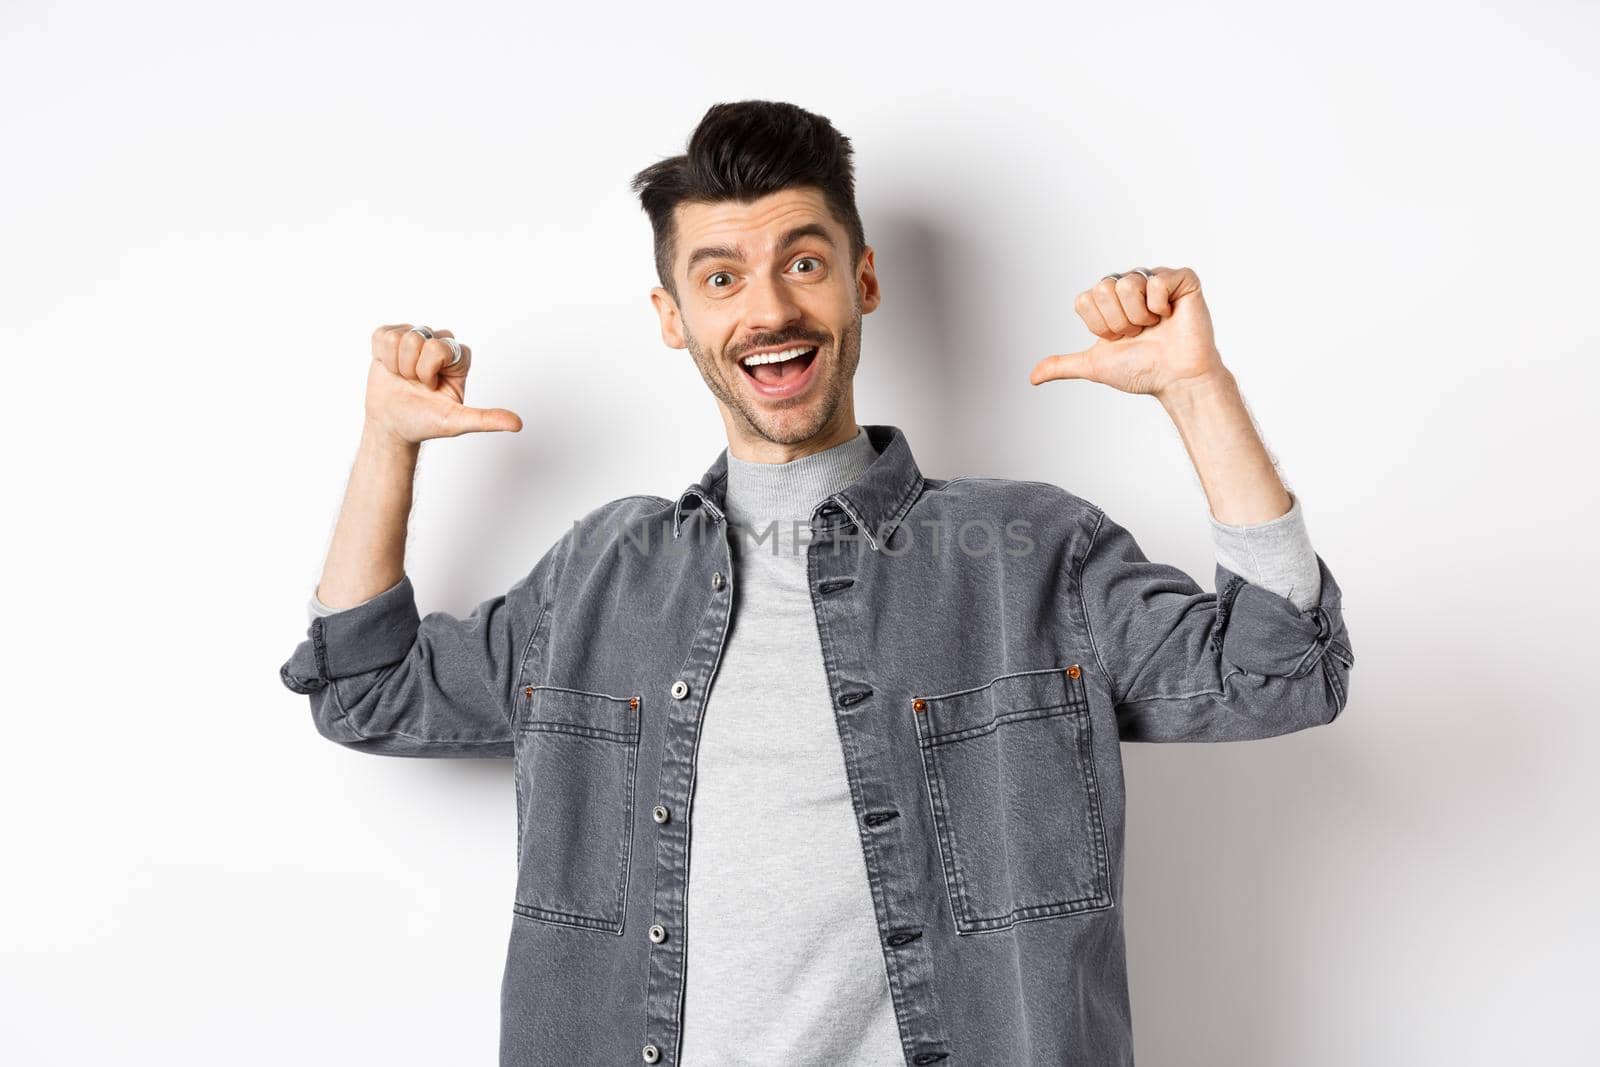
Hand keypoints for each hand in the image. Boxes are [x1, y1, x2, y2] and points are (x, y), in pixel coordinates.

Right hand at [364, 323, 522, 444]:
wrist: (393, 425)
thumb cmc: (425, 422)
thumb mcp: (456, 422)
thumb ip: (486, 419)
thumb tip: (518, 424)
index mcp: (459, 358)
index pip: (440, 348)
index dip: (428, 370)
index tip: (431, 388)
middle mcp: (440, 344)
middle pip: (420, 338)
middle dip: (412, 368)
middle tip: (416, 385)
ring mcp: (417, 339)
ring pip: (399, 337)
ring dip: (396, 364)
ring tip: (403, 379)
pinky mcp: (393, 338)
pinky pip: (383, 334)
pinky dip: (382, 356)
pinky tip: (390, 369)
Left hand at [1028, 266, 1226, 397]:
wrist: (1175, 378)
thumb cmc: (1141, 370)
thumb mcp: (1095, 365)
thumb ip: (1063, 365)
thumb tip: (1032, 377)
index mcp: (1108, 299)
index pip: (1085, 300)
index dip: (1099, 325)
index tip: (1118, 339)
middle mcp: (1130, 284)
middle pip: (1103, 288)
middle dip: (1118, 321)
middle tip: (1137, 333)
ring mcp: (1156, 279)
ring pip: (1128, 284)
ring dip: (1139, 316)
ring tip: (1154, 326)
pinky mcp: (1182, 279)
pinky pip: (1157, 281)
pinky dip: (1160, 306)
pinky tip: (1170, 315)